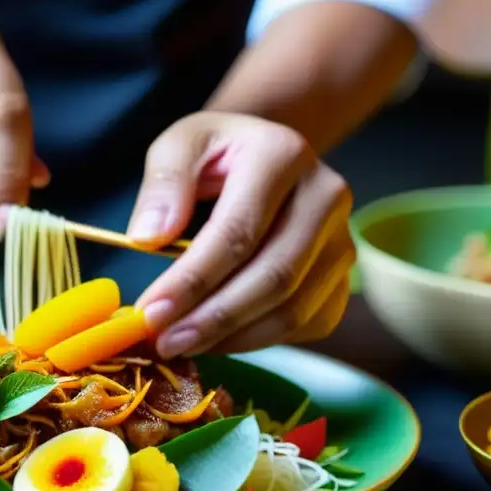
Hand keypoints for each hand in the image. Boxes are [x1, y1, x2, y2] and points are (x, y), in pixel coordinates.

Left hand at [129, 111, 354, 357]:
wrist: (263, 158)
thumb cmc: (216, 155)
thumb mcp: (180, 146)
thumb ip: (163, 184)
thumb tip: (147, 238)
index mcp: (283, 156)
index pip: (237, 233)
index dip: (192, 280)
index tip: (150, 313)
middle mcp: (326, 197)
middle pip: (274, 278)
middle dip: (213, 319)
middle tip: (164, 343)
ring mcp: (342, 241)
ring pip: (293, 310)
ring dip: (234, 338)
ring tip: (182, 344)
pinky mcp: (343, 278)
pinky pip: (307, 325)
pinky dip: (260, 342)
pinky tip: (217, 340)